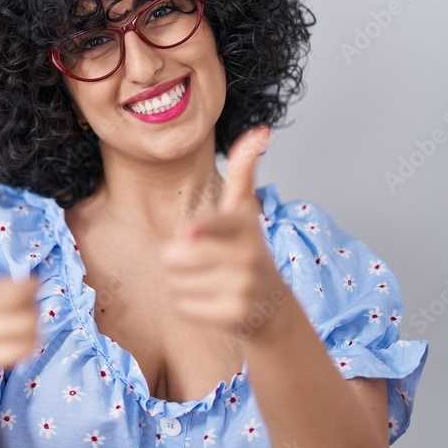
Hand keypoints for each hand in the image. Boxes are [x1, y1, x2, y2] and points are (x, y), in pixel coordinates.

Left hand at [159, 125, 288, 341]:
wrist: (272, 307)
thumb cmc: (246, 249)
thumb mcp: (244, 210)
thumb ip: (243, 171)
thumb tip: (259, 130)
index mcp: (245, 226)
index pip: (217, 225)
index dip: (202, 229)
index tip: (191, 232)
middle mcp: (249, 257)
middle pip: (175, 254)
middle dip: (177, 257)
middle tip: (203, 259)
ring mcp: (244, 289)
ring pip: (175, 281)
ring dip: (182, 281)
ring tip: (209, 280)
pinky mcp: (234, 317)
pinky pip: (182, 305)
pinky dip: (187, 304)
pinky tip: (210, 300)